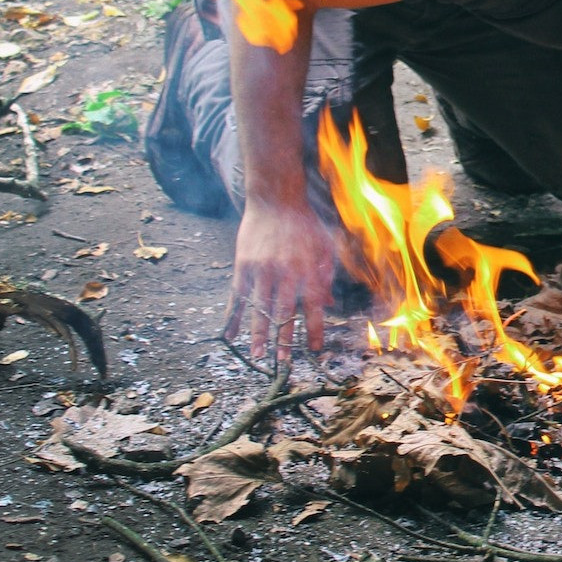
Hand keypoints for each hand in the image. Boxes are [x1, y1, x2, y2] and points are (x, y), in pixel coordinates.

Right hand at [223, 201, 336, 362]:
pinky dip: (234, 317)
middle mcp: (285, 271)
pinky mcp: (243, 265)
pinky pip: (237, 296)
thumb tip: (330, 304)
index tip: (315, 350)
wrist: (275, 199)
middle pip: (285, 311)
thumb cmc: (304, 224)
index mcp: (308, 268)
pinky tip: (230, 335)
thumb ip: (326, 275)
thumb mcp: (324, 246)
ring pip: (260, 308)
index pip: (313, 305)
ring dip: (259, 334)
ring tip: (257, 355)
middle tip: (284, 362)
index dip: (315, 328)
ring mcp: (261, 269)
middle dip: (285, 339)